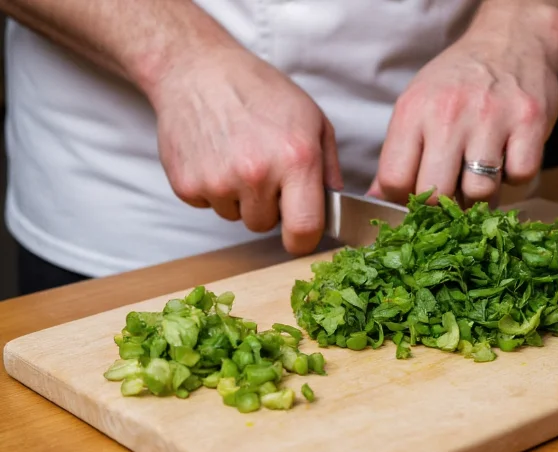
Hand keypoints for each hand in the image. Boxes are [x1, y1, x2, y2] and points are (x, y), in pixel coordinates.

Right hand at [150, 48, 341, 254]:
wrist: (198, 70)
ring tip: (237, 157)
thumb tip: (335, 205)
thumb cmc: (260, 91)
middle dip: (269, 207)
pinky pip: (209, 206)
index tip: (301, 235)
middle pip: (266, 226)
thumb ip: (329, 168)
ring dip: (240, 198)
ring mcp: (218, 181)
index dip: (304, 239)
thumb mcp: (313, 120)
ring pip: (237, 217)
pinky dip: (213, 189)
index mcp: (295, 160)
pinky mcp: (187, 184)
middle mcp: (256, 175)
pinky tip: (215, 155)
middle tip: (264, 170)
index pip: (304, 230)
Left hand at [369, 5, 557, 207]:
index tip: (417, 200)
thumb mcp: (417, 105)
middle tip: (453, 192)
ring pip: (480, 192)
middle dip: (443, 206)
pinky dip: (516, 175)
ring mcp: (492, 118)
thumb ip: (397, 154)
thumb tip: (376, 199)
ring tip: (482, 171)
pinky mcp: (530, 122)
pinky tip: (509, 156)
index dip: (404, 201)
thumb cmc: (459, 81)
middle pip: (436, 193)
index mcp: (414, 110)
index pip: (394, 179)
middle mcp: (449, 113)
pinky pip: (520, 176)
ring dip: (482, 192)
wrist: (511, 39)